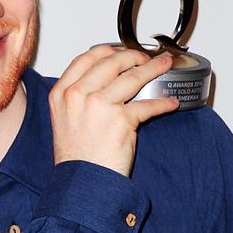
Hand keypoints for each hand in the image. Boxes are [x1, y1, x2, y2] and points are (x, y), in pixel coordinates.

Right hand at [48, 44, 178, 176]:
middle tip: (146, 57)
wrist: (82, 182)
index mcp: (62, 92)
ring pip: (133, 77)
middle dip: (134, 56)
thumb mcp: (64, 119)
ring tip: (164, 65)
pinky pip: (148, 105)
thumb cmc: (76, 157)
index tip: (121, 50)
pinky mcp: (121, 120)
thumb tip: (104, 80)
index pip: (87, 58)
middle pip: (112, 62)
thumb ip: (78, 97)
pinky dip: (163, 103)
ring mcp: (99, 105)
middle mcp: (78, 95)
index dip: (109, 50)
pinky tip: (170, 102)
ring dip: (153, 68)